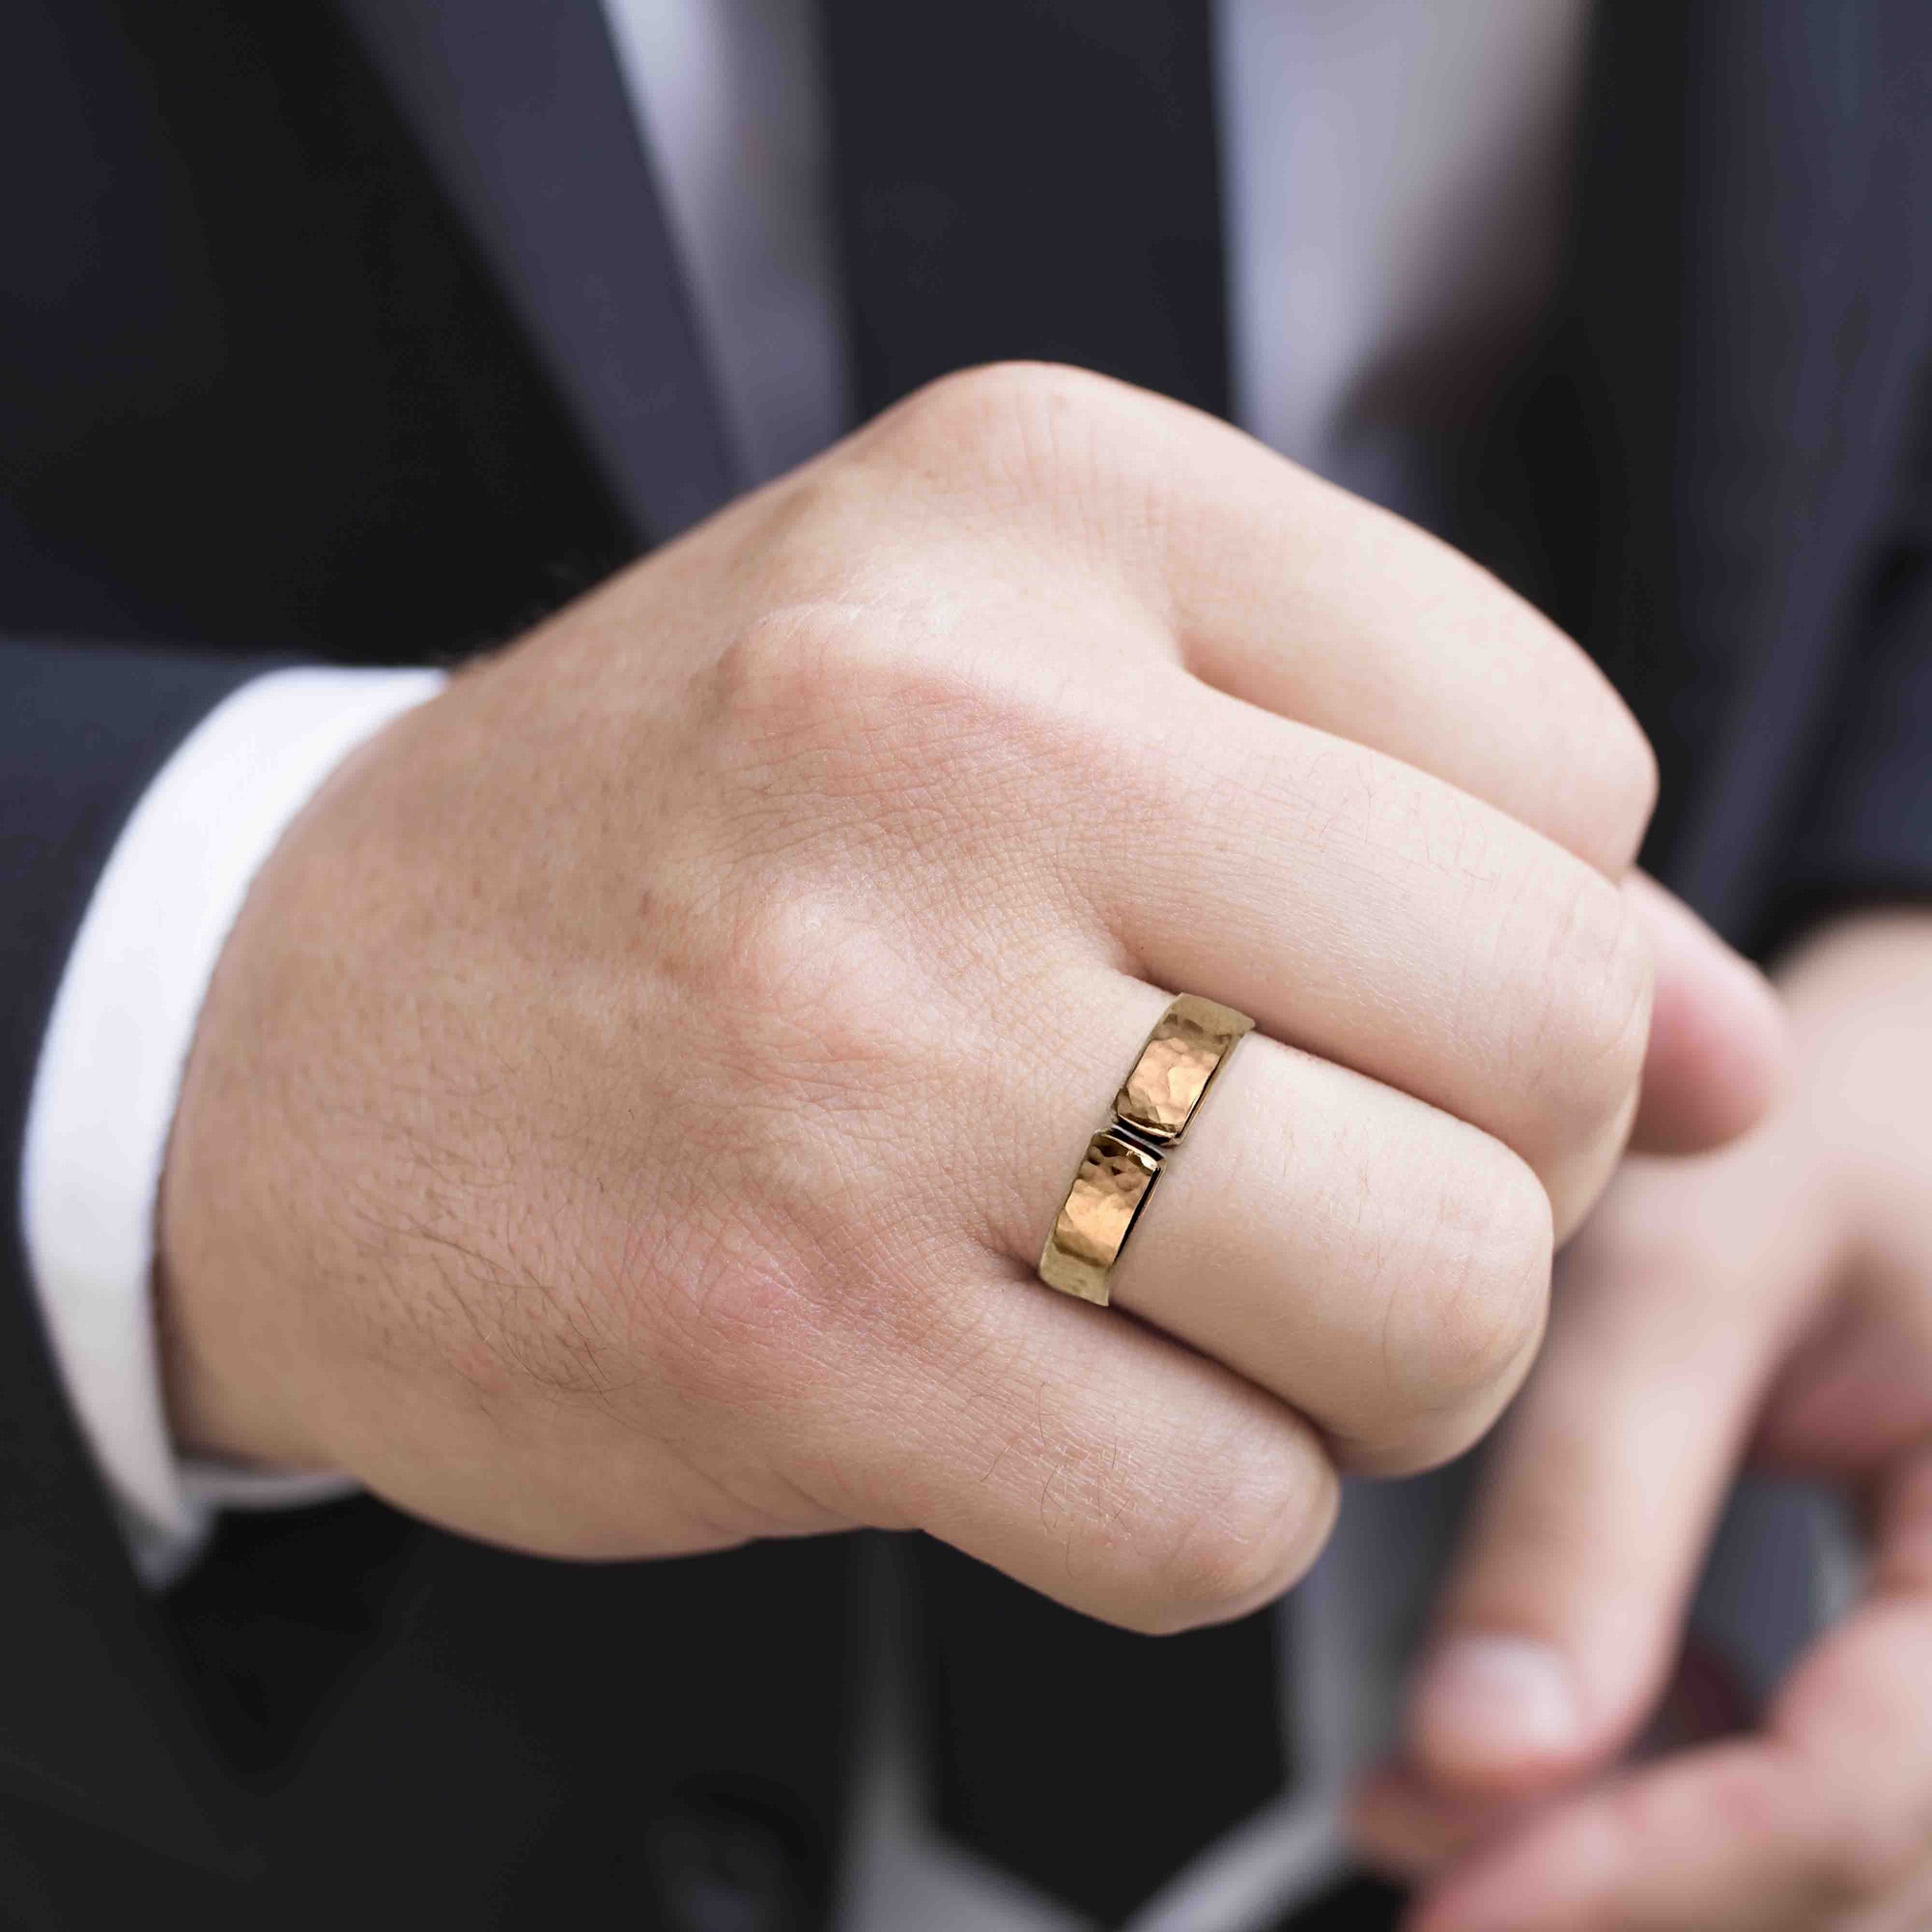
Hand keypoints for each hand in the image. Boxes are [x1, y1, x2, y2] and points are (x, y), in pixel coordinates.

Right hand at [157, 363, 1776, 1630]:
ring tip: (1206, 1292)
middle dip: (1502, 1157)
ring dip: (1384, 1351)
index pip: (1563, 755)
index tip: (1369, 981)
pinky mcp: (798, 1335)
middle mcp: (955, 731)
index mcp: (1036, 512)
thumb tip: (1735, 1042)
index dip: (1525, 923)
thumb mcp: (1039, 693)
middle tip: (1323, 1159)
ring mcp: (869, 1043)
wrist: (274, 1031)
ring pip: (1438, 1295)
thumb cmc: (685, 843)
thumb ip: (1428, 827)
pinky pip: (1229, 1511)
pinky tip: (1059, 1397)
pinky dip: (1207, 1498)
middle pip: (1548, 1025)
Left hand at [1357, 909, 1931, 1927]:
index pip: (1867, 1794)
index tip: (1445, 1900)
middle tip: (1411, 1840)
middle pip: (1864, 1871)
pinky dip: (1682, 1802)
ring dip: (1645, 1865)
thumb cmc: (1818, 1137)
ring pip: (1848, 1863)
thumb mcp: (1687, 1279)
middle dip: (1628, 1886)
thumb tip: (1471, 1760)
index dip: (1647, 1876)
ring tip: (1435, 1791)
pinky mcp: (1925, 1666)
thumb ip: (1590, 1513)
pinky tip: (1549, 1734)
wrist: (1896, 1105)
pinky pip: (1834, 1794)